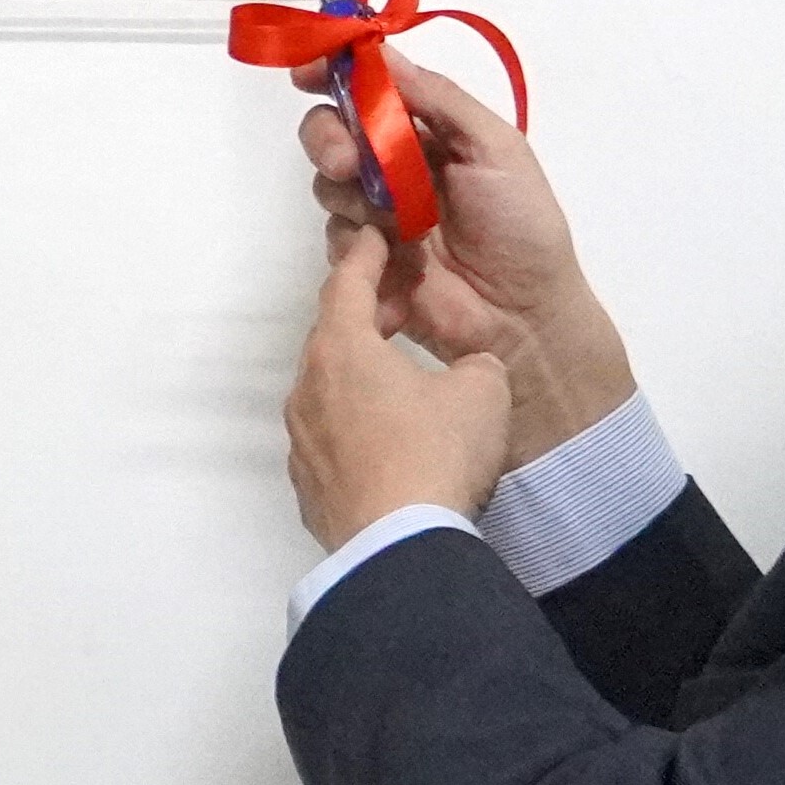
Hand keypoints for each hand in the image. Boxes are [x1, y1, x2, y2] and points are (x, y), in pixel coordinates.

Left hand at [288, 216, 514, 546]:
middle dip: (365, 321)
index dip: (365, 257)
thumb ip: (475, 365)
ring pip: (328, 393)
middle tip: (398, 312)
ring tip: (400, 385)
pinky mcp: (308, 488)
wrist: (400, 547)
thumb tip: (468, 372)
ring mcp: (302, 442)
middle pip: (332, 339)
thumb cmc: (437, 454)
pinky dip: (355, 433)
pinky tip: (389, 449)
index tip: (374, 238)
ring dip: (360, 381)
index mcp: (342, 350)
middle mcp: (308, 390)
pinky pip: (331, 444)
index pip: (346, 284)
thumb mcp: (482, 392)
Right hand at [301, 61, 637, 459]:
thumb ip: (440, 99)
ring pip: (326, 182)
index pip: (372, 86)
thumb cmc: (522, 225)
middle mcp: (397, 163)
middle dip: (328, 136)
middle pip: (332, 129)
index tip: (309, 71)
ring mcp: (377, 211)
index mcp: (432, 129)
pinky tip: (395, 257)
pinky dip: (356, 241)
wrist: (523, 315)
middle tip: (346, 161)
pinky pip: (334, 235)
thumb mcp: (497, 148)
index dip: (335, 72)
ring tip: (389, 221)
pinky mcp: (363, 256)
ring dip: (347, 192)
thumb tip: (382, 53)